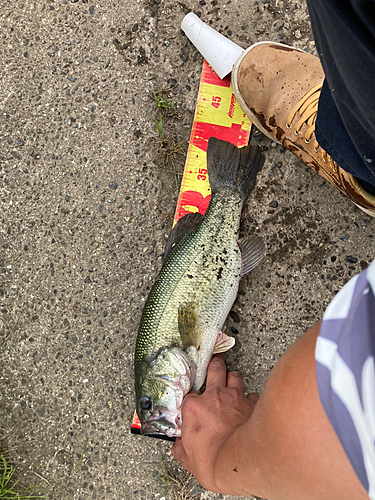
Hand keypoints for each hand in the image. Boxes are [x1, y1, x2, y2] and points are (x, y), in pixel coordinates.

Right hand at [172, 354, 258, 491]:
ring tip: (232, 379)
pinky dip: (250, 398)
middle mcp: (214, 397)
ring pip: (234, 376)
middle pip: (215, 369)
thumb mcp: (188, 459)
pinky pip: (251, 395)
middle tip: (216, 361)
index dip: (193, 401)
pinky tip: (249, 401)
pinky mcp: (251, 405)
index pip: (191, 396)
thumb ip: (182, 449)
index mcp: (194, 408)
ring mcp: (234, 398)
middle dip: (215, 364)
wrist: (239, 462)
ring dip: (233, 378)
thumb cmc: (214, 461)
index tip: (195, 406)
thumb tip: (178, 448)